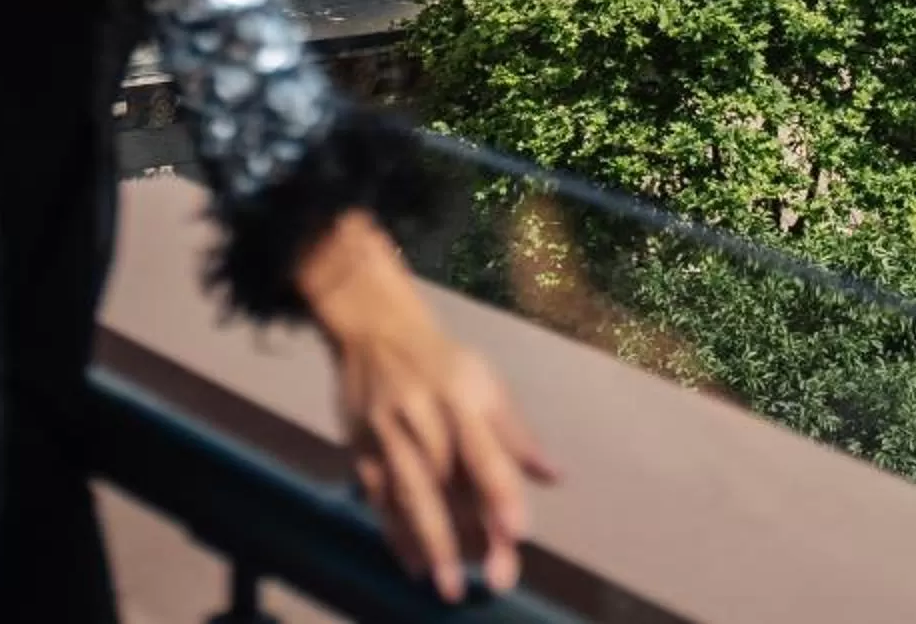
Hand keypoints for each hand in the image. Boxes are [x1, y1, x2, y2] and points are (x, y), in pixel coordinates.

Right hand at [296, 213, 558, 600]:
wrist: (373, 330)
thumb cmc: (441, 363)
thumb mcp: (485, 381)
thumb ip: (517, 432)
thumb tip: (555, 476)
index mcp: (461, 393)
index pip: (484, 448)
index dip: (501, 490)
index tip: (518, 531)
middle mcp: (423, 413)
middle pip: (449, 480)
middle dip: (471, 531)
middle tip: (495, 577)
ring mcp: (388, 432)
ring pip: (411, 494)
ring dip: (431, 542)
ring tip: (450, 585)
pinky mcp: (361, 448)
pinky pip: (379, 498)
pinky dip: (396, 534)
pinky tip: (416, 565)